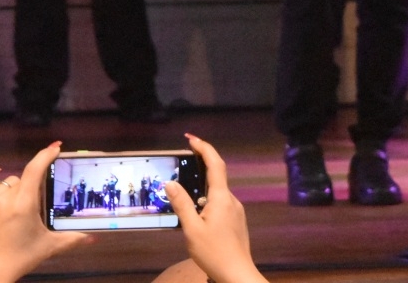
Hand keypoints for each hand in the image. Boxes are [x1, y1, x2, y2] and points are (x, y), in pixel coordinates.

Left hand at [0, 142, 88, 282]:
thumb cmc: (17, 260)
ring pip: (5, 184)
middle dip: (32, 189)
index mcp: (23, 204)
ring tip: (19, 209)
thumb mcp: (47, 247)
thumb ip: (72, 239)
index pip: (35, 169)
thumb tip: (92, 238)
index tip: (55, 148)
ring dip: (15, 190)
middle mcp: (4, 199)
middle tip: (36, 207)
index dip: (46, 155)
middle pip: (23, 180)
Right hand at [162, 134, 267, 282]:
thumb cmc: (214, 252)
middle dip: (202, 163)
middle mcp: (232, 200)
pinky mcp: (236, 221)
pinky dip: (208, 198)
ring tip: (186, 186)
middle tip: (186, 156)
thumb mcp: (192, 229)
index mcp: (222, 198)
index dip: (204, 148)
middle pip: (217, 175)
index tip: (191, 138)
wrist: (237, 274)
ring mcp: (236, 210)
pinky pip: (221, 202)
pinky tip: (197, 210)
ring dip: (204, 184)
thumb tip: (170, 183)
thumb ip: (182, 204)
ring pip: (218, 191)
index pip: (215, 164)